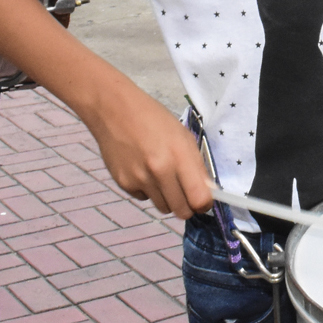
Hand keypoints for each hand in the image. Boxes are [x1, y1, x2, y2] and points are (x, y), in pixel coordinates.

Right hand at [84, 79, 212, 217]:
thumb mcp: (183, 136)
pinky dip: (148, 191)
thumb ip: (196, 166)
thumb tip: (207, 192)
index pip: (199, 198)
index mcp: (179, 155)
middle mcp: (160, 171)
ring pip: (163, 208)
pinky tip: (143, 170)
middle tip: (185, 194)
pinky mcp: (124, 184)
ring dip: (167, 199)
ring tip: (163, 177)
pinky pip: (144, 198)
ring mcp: (140, 179)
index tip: (203, 201)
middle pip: (181, 211)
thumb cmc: (154, 120)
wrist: (115, 111)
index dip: (204, 204)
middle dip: (187, 206)